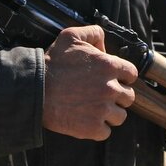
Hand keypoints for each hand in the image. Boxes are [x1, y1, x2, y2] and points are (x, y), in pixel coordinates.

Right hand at [43, 25, 137, 140]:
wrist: (34, 90)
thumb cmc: (52, 63)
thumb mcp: (71, 36)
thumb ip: (93, 32)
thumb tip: (103, 45)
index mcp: (109, 66)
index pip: (131, 74)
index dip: (123, 76)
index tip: (113, 79)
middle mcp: (110, 88)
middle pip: (129, 97)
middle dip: (118, 96)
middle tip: (102, 95)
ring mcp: (102, 110)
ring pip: (120, 116)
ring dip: (110, 114)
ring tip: (95, 109)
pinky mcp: (92, 128)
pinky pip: (106, 132)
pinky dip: (98, 129)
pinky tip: (87, 120)